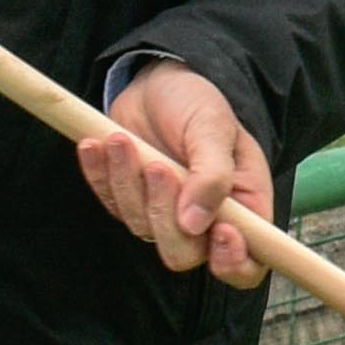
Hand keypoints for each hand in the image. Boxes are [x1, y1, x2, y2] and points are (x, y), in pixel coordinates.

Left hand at [80, 63, 275, 282]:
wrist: (160, 80)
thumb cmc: (198, 102)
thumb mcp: (214, 127)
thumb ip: (212, 175)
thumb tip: (195, 224)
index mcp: (243, 207)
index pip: (248, 264)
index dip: (234, 262)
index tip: (218, 231)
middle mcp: (205, 220)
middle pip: (183, 254)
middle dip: (164, 212)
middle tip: (157, 167)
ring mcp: (165, 214)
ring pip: (141, 227)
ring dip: (128, 182)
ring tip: (122, 140)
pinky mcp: (129, 201)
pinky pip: (111, 204)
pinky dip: (101, 175)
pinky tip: (96, 145)